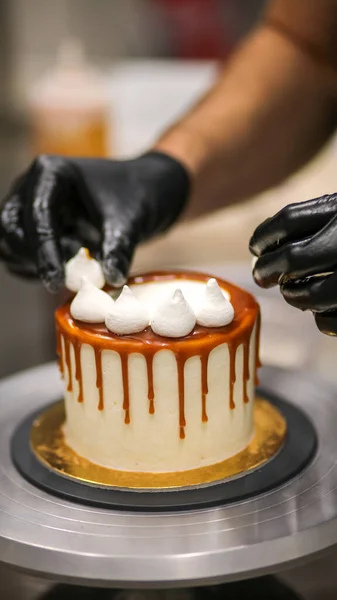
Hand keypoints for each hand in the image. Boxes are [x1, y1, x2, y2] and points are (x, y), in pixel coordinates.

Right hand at [0, 152, 189, 290]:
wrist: (146, 191)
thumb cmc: (138, 195)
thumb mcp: (131, 222)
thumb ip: (119, 250)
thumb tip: (111, 279)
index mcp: (52, 173)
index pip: (37, 215)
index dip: (44, 251)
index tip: (56, 282)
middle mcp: (33, 185)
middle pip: (11, 227)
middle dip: (32, 257)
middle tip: (62, 279)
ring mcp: (30, 205)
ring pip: (10, 242)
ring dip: (33, 264)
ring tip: (73, 268)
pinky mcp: (35, 225)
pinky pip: (20, 252)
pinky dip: (36, 268)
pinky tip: (67, 272)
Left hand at [249, 193, 336, 334]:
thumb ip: (316, 220)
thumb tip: (263, 249)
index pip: (289, 221)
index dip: (263, 237)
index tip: (255, 248)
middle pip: (293, 259)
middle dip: (268, 271)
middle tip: (260, 277)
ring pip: (312, 295)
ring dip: (294, 296)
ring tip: (293, 292)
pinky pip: (329, 321)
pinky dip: (321, 318)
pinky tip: (321, 309)